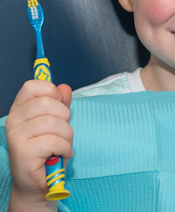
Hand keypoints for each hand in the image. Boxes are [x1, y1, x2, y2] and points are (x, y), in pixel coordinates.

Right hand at [6, 80, 72, 204]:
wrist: (39, 182)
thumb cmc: (49, 150)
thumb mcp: (58, 122)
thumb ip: (61, 103)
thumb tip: (64, 87)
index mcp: (20, 109)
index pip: (32, 86)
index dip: (51, 91)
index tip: (59, 104)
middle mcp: (14, 120)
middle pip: (48, 102)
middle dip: (65, 117)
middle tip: (62, 131)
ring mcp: (15, 136)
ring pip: (53, 122)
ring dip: (67, 135)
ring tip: (63, 145)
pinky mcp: (22, 152)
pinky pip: (55, 141)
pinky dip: (65, 148)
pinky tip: (61, 154)